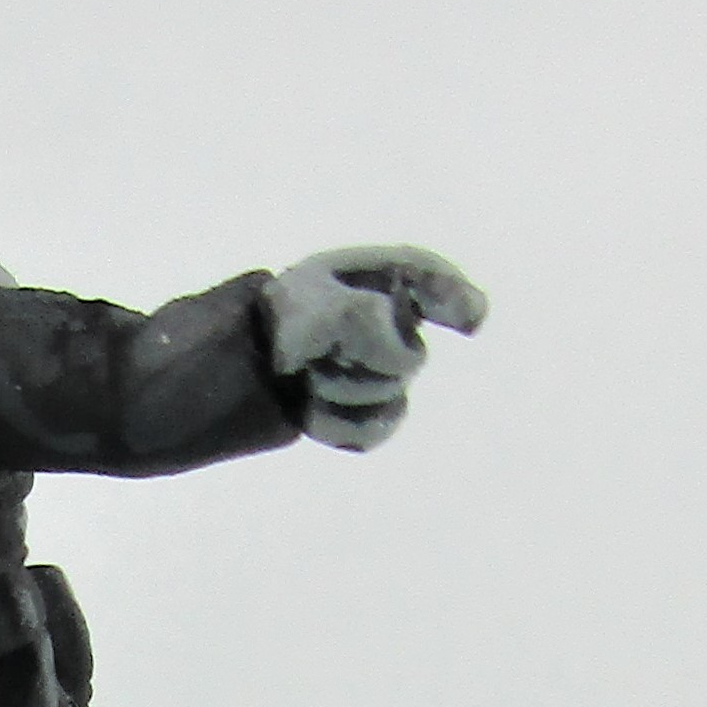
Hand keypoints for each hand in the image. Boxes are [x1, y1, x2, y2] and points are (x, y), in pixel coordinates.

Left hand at [268, 245, 488, 450]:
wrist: (234, 371)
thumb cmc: (272, 327)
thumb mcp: (308, 306)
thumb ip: (360, 317)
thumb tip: (400, 352)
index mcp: (371, 279)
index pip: (426, 279)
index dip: (455, 296)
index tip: (472, 319)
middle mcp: (383, 322)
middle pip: (411, 357)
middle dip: (366, 361)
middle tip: (316, 354)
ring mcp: (375, 370)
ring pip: (393, 397)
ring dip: (345, 392)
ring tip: (308, 379)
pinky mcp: (361, 412)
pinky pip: (375, 427)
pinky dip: (340, 424)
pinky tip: (310, 411)